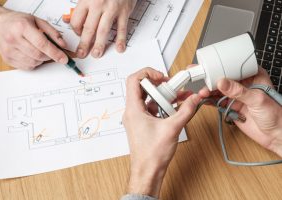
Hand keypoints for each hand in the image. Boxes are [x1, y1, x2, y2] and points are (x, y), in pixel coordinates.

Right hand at [0, 7, 67, 69]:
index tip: (64, 58)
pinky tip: (31, 54)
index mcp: (21, 27)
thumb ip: (52, 33)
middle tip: (52, 52)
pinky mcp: (8, 59)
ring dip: (41, 59)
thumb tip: (63, 45)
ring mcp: (9, 50)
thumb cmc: (18, 21)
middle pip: (38, 55)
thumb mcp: (37, 21)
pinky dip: (34, 63)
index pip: (42, 44)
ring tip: (38, 49)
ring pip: (34, 63)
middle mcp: (13, 39)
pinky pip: (27, 67)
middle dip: (49, 56)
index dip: (55, 53)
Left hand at [70, 0, 136, 57]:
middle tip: (82, 53)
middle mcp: (98, 5)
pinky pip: (121, 28)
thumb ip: (81, 6)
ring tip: (97, 54)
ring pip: (103, 31)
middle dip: (84, 44)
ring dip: (99, 45)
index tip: (78, 36)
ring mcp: (112, 9)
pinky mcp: (124, 12)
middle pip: (88, 28)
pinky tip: (119, 48)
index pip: (77, 20)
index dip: (76, 30)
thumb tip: (69, 18)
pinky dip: (121, 39)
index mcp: (87, 0)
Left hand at [123, 68, 200, 196]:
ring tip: (178, 97)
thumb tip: (194, 99)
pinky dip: (163, 106)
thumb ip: (186, 111)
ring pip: (148, 98)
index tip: (162, 77)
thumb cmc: (152, 154)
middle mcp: (133, 111)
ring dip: (163, 96)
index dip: (148, 73)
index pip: (133, 80)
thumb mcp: (172, 128)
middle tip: (173, 86)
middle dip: (160, 85)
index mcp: (133, 109)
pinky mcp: (143, 123)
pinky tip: (175, 108)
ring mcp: (137, 117)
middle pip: (143, 88)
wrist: (148, 171)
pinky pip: (152, 108)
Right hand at [199, 67, 281, 156]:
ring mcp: (236, 96)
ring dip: (209, 91)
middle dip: (211, 79)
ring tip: (201, 93)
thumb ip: (239, 91)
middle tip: (200, 78)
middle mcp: (244, 84)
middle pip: (223, 78)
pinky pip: (217, 101)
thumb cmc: (276, 115)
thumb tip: (222, 82)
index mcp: (253, 76)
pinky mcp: (231, 106)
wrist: (275, 135)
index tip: (208, 67)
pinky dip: (210, 101)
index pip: (234, 67)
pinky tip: (203, 99)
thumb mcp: (257, 99)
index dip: (221, 66)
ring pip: (218, 90)